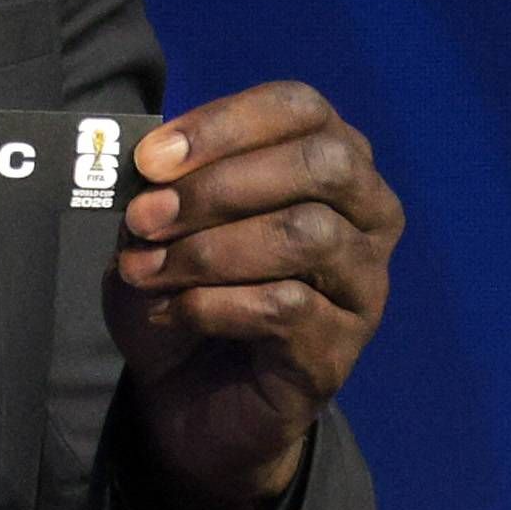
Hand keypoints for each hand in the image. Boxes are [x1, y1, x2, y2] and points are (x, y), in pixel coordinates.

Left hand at [105, 81, 403, 509]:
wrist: (187, 400)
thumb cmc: (183, 294)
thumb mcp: (158, 231)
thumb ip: (161, 190)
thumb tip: (151, 170)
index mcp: (327, 162)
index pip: (301, 108)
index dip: (224, 124)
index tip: (150, 158)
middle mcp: (366, 213)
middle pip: (321, 164)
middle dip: (219, 187)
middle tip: (144, 218)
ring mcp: (363, 282)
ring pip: (307, 235)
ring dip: (208, 250)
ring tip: (144, 271)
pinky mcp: (341, 347)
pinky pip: (287, 307)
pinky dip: (213, 305)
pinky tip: (170, 314)